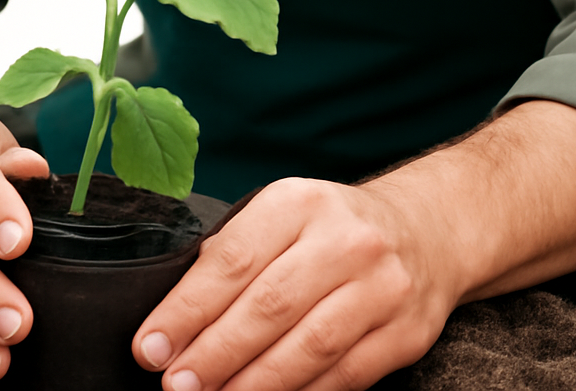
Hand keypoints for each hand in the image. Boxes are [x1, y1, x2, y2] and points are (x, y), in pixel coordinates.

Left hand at [131, 176, 459, 390]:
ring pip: (307, 347)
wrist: (425, 231)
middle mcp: (344, 239)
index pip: (233, 260)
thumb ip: (236, 254)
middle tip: (175, 384)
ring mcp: (381, 286)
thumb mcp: (284, 216)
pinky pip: (345, 375)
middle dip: (213, 353)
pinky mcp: (406, 332)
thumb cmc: (332, 227)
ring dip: (251, 384)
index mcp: (300, 202)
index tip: (150, 346)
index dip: (187, 309)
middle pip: (268, 306)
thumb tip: (177, 317)